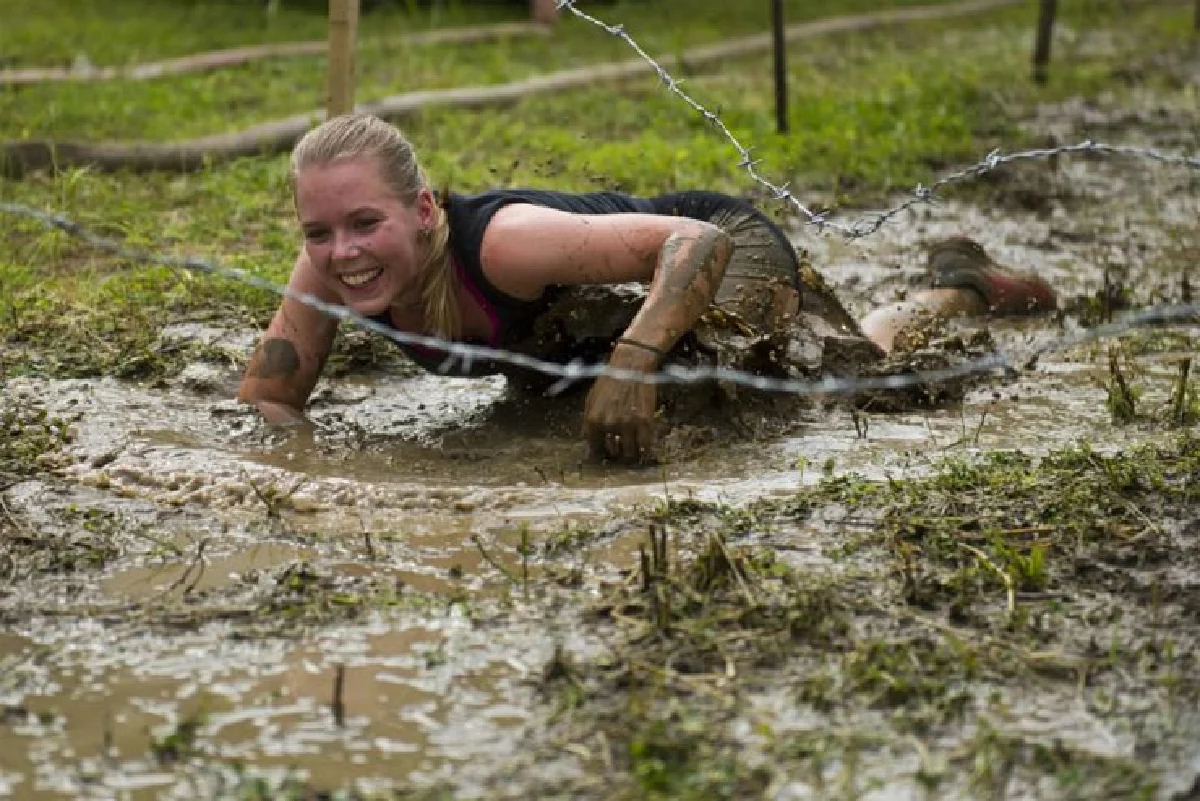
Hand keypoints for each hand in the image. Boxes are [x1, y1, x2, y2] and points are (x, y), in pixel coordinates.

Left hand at [583, 345, 659, 463]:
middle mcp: (609, 425)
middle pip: (613, 454)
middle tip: (620, 453)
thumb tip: (588, 440)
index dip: (600, 455)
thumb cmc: (610, 380)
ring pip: (630, 453)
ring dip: (631, 455)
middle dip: (616, 455)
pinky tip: (645, 450)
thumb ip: (589, 422)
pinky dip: (646, 450)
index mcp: (593, 420)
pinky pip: (646, 445)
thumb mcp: (591, 400)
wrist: (631, 365)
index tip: (605, 455)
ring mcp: (628, 424)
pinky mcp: (645, 421)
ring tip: (632, 453)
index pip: (594, 449)